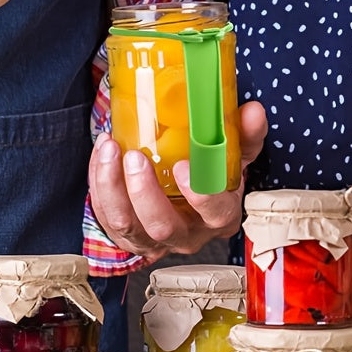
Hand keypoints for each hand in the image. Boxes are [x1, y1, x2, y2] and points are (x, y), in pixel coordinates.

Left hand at [88, 100, 267, 263]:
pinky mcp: (125, 235)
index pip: (216, 213)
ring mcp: (152, 239)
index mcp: (219, 215)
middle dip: (144, 192)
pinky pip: (105, 215)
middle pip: (163, 226)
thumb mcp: (230, 158)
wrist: (182, 202)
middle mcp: (186, 234)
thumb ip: (243, 135)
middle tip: (134, 156)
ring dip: (112, 187)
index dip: (200, 195)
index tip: (182, 167)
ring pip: (126, 225)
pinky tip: (102, 155)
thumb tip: (252, 111)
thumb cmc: (207, 178)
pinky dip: (99, 184)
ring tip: (109, 149)